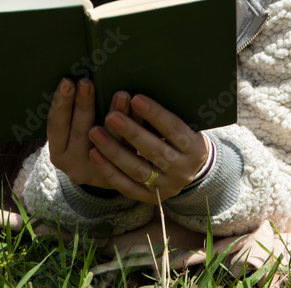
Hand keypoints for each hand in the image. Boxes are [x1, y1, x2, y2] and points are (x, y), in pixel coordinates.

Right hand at [46, 78, 130, 189]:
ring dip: (115, 115)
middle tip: (87, 82)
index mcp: (58, 153)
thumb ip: (74, 114)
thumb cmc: (86, 141)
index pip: (56, 126)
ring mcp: (98, 173)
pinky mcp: (122, 175)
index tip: (67, 81)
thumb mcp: (73, 133)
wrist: (107, 175)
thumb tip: (81, 80)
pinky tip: (140, 110)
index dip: (61, 103)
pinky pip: (129, 148)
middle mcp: (74, 166)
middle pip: (80, 131)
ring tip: (121, 94)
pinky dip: (135, 126)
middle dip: (84, 104)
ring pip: (108, 141)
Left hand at [87, 94, 209, 202]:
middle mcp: (183, 170)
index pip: (174, 129)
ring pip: (137, 170)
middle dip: (131, 132)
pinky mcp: (149, 198)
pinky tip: (94, 153)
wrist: (189, 169)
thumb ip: (163, 115)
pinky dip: (109, 170)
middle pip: (154, 151)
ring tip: (95, 132)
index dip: (155, 114)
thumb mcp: (183, 124)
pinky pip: (127, 186)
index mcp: (195, 148)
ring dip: (114, 151)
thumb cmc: (179, 136)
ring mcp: (166, 187)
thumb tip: (137, 92)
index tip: (136, 98)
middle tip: (111, 115)